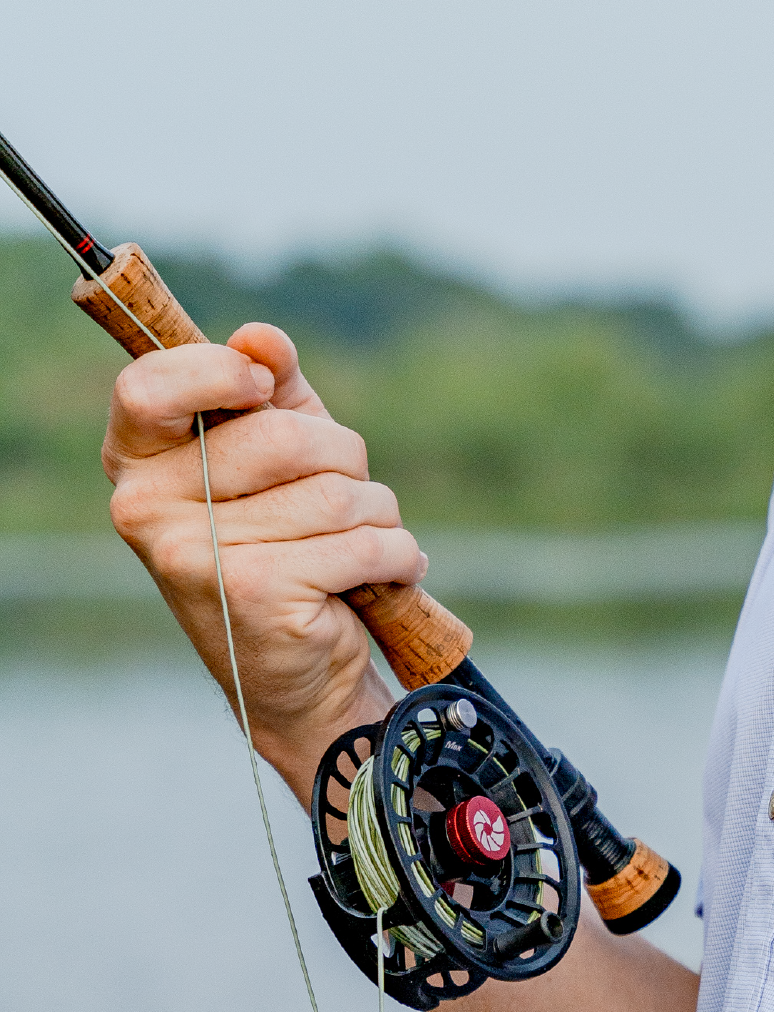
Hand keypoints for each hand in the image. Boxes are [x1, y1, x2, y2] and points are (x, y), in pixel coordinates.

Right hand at [102, 323, 424, 804]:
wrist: (301, 674)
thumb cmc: (292, 541)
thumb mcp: (284, 452)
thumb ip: (273, 387)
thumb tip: (260, 338)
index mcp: (140, 464)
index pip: (146, 386)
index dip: (217, 371)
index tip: (261, 386)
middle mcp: (146, 511)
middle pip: (285, 435)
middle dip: (343, 461)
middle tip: (338, 502)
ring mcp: (194, 557)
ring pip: (338, 492)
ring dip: (375, 516)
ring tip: (351, 550)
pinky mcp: (252, 595)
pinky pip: (365, 541)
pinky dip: (394, 557)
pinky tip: (374, 580)